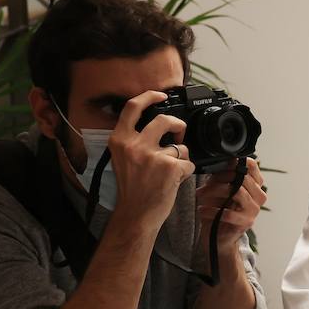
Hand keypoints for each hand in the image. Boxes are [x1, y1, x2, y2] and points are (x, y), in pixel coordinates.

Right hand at [107, 90, 195, 234]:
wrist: (136, 213)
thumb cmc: (132, 189)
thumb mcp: (123, 158)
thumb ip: (134, 140)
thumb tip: (156, 125)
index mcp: (119, 140)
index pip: (132, 107)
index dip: (149, 96)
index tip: (160, 95)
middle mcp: (134, 144)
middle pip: (164, 120)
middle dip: (178, 125)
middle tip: (180, 133)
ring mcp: (153, 155)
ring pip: (180, 145)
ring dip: (182, 157)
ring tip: (172, 170)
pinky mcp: (170, 167)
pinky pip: (188, 162)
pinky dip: (186, 172)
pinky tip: (174, 181)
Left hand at [197, 157, 266, 253]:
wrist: (219, 236)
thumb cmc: (219, 210)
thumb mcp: (219, 188)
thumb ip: (222, 175)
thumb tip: (220, 160)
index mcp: (254, 186)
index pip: (252, 166)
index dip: (235, 163)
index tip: (220, 166)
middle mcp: (259, 196)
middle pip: (242, 177)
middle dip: (219, 179)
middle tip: (204, 185)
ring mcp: (254, 209)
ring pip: (237, 191)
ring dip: (214, 192)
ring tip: (200, 196)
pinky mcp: (246, 222)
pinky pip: (228, 212)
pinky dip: (211, 210)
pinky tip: (202, 210)